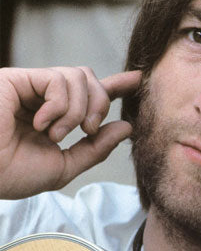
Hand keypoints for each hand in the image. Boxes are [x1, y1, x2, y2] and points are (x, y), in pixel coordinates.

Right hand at [0, 66, 140, 198]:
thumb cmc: (11, 174)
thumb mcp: (63, 167)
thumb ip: (94, 148)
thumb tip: (125, 127)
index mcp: (52, 118)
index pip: (89, 94)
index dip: (114, 86)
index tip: (138, 80)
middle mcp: (42, 98)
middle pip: (91, 80)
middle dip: (101, 103)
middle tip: (89, 130)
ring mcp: (30, 86)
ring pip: (80, 76)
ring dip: (78, 109)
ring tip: (57, 133)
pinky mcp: (18, 78)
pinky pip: (60, 79)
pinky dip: (60, 105)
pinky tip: (41, 124)